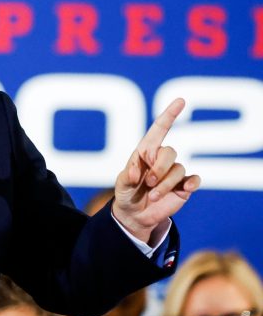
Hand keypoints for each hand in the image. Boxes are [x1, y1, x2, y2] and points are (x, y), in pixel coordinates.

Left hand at [113, 98, 200, 244]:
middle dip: (159, 168)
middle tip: (148, 183)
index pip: (159, 129)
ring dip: (165, 184)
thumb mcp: (121, 185)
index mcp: (146, 151)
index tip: (180, 100)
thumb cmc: (126, 194)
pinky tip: (184, 190)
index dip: (170, 114)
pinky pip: (194, 179)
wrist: (135, 215)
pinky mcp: (184, 186)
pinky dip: (191, 184)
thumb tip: (134, 172)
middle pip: (170, 152)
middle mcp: (162, 159)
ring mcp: (174, 172)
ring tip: (153, 195)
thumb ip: (126, 177)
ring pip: (179, 169)